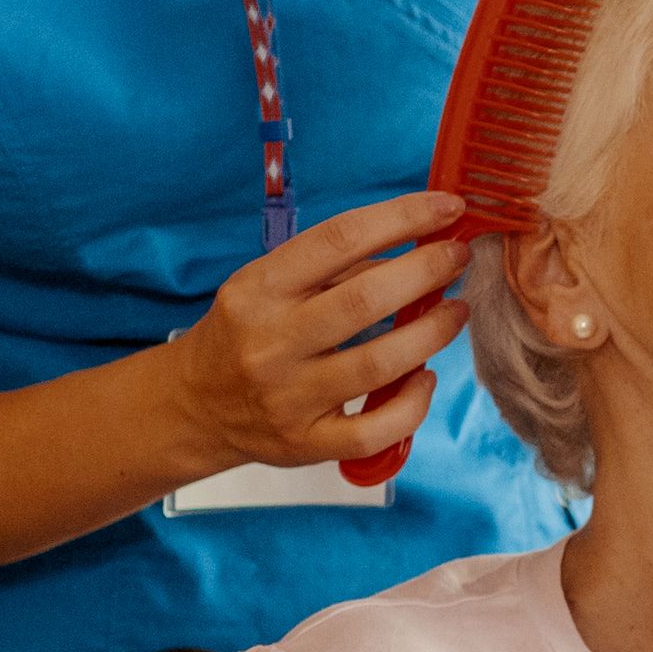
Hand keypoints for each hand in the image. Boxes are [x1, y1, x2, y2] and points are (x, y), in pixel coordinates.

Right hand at [158, 187, 471, 472]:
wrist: (194, 405)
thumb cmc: (244, 333)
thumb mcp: (267, 286)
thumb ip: (333, 268)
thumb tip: (414, 246)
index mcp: (260, 289)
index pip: (339, 239)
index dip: (402, 218)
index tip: (447, 208)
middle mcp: (272, 342)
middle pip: (366, 300)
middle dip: (427, 271)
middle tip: (458, 259)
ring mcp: (289, 397)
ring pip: (381, 364)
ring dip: (433, 332)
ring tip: (456, 312)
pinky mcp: (306, 443)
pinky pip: (376, 429)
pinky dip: (414, 402)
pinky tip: (425, 377)